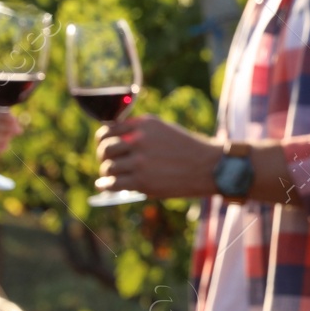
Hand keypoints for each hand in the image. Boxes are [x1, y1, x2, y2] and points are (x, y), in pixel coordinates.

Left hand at [95, 115, 220, 198]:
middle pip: (106, 149)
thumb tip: (115, 141)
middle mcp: (140, 140)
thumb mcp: (164, 130)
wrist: (208, 166)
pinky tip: (104, 186)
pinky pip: (114, 184)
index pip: (110, 129)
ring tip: (109, 177)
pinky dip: (106, 186)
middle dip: (102, 157)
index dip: (102, 139)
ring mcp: (140, 161)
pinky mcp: (142, 181)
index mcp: (145, 124)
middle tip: (105, 163)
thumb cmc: (187, 149)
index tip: (102, 145)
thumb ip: (141, 132)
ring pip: (109, 168)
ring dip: (106, 173)